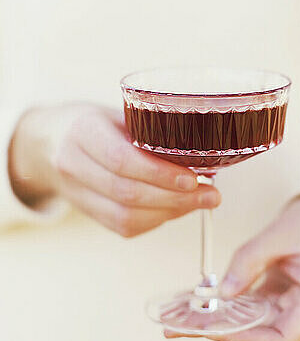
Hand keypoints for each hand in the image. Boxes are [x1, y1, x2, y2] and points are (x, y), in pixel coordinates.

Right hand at [9, 104, 220, 235]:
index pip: (122, 160)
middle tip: (211, 195)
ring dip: (171, 213)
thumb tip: (200, 151)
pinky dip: (157, 221)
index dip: (160, 174)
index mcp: (83, 131)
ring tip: (201, 202)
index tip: (194, 178)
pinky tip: (177, 209)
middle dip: (176, 198)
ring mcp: (76, 193)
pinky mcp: (87, 213)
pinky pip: (124, 227)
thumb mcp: (116, 113)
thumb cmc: (93, 123)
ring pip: (126, 216)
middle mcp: (73, 165)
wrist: (48, 142)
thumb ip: (148, 130)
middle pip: (127, 193)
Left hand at [167, 196, 299, 340]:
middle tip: (173, 326)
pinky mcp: (277, 303)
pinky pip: (247, 312)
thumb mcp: (282, 232)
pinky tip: (192, 304)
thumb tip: (223, 291)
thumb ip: (252, 259)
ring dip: (212, 323)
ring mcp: (290, 312)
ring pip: (248, 327)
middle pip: (257, 338)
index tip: (211, 329)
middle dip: (215, 333)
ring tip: (172, 318)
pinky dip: (222, 308)